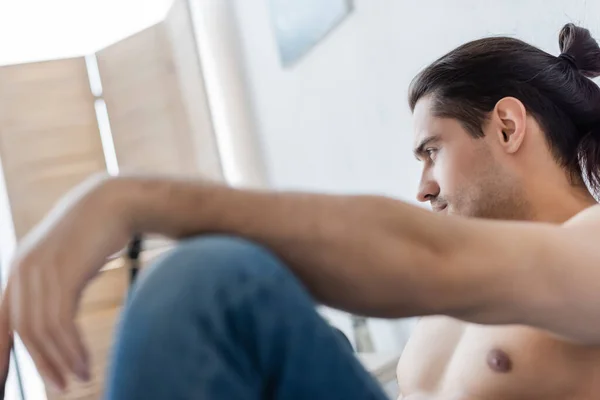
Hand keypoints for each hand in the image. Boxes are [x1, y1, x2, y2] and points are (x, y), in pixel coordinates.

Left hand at [0, 175, 132, 390]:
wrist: (114, 202)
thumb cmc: (95, 233)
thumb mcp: (66, 260)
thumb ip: (54, 284)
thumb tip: (56, 314)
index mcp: (18, 271)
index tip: (3, 382)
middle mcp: (21, 272)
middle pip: (21, 332)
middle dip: (40, 365)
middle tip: (60, 387)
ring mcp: (40, 271)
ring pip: (41, 331)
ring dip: (61, 360)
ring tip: (79, 378)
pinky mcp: (63, 272)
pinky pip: (61, 322)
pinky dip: (72, 348)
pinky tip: (85, 360)